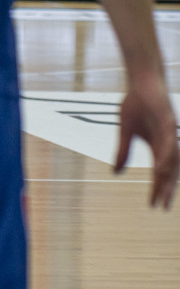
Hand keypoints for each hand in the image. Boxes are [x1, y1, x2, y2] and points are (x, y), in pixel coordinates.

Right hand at [115, 74, 177, 208]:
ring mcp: (170, 132)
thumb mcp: (125, 131)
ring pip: (172, 159)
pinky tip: (162, 166)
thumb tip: (116, 173)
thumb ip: (123, 151)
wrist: (143, 81)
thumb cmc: (136, 104)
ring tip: (163, 191)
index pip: (159, 173)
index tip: (153, 206)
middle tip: (162, 207)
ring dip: (168, 176)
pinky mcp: (168, 120)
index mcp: (158, 146)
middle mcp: (168, 142)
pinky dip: (167, 155)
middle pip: (170, 171)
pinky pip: (169, 141)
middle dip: (166, 189)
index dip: (157, 189)